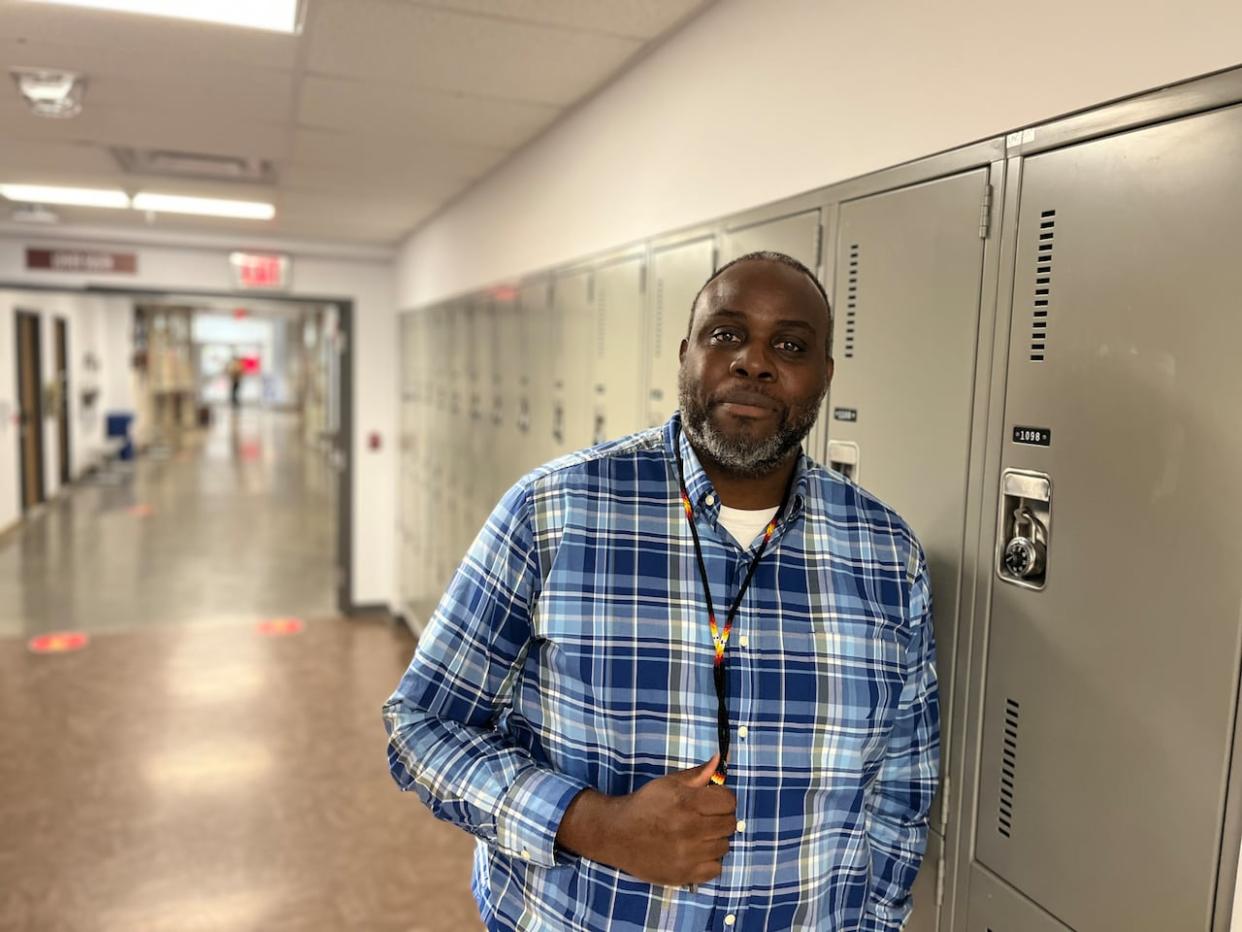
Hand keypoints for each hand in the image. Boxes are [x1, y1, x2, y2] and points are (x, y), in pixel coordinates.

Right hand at [556, 755, 737, 885]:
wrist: (617, 834)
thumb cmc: (644, 805)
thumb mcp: (667, 783)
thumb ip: (697, 774)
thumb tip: (719, 760)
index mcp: (688, 803)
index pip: (729, 801)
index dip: (722, 798)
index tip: (712, 800)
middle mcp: (691, 829)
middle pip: (730, 824)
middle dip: (720, 817)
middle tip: (706, 818)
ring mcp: (689, 855)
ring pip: (724, 847)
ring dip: (715, 839)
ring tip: (698, 835)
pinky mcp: (684, 875)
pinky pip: (716, 869)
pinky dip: (709, 861)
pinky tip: (696, 853)